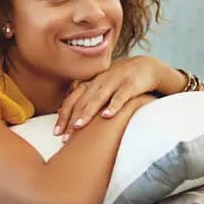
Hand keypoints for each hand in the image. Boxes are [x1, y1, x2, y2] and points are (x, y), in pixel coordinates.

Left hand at [54, 56, 184, 140]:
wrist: (148, 66)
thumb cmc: (121, 82)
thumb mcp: (103, 89)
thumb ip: (89, 101)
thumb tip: (69, 119)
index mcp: (91, 83)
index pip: (73, 100)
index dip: (63, 116)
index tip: (56, 133)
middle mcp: (100, 81)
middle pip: (82, 101)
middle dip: (71, 119)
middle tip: (64, 137)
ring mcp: (115, 81)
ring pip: (98, 98)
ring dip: (88, 112)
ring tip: (78, 126)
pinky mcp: (131, 84)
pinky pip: (121, 95)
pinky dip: (114, 105)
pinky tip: (107, 116)